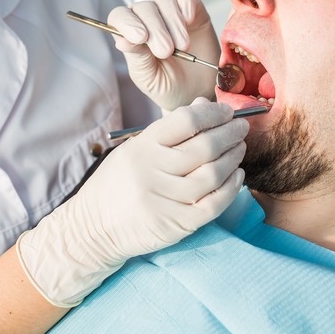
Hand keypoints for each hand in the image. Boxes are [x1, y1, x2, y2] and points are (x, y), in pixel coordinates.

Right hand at [16, 99, 246, 306]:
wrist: (93, 228)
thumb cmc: (118, 183)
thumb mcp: (135, 149)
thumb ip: (170, 129)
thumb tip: (205, 105)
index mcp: (141, 147)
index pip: (186, 121)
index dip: (213, 113)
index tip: (227, 112)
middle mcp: (150, 171)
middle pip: (203, 147)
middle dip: (229, 134)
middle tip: (241, 128)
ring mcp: (162, 200)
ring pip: (212, 175)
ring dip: (232, 159)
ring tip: (239, 149)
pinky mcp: (174, 225)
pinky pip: (213, 204)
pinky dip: (231, 189)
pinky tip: (237, 176)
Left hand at [107, 0, 220, 110]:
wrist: (197, 91)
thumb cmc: (168, 86)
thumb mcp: (148, 77)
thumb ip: (137, 57)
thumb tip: (122, 40)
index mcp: (130, 34)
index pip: (119, 17)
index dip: (127, 24)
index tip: (141, 38)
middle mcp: (147, 18)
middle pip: (144, 8)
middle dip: (156, 30)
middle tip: (166, 51)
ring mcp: (169, 10)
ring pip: (164, 1)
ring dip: (174, 23)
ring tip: (182, 46)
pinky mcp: (192, 8)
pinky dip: (186, 3)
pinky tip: (190, 20)